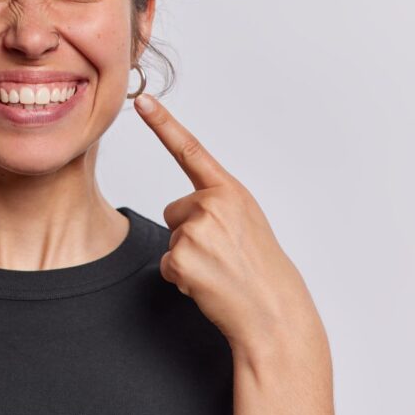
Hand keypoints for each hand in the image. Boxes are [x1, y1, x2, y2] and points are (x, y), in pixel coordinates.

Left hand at [133, 94, 321, 356]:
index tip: (142, 101)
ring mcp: (196, 231)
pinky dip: (183, 277)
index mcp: (230, 192)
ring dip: (189, 256)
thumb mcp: (246, 222)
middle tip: (224, 254)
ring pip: (172, 238)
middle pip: (174, 210)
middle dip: (191, 232)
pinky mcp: (181, 259)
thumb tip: (183, 210)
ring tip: (221, 270)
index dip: (163, 123)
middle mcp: (212, 205)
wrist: (273, 313)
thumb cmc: (260, 269)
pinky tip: (210, 284)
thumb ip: (217, 204)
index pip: (191, 151)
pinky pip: (168, 263)